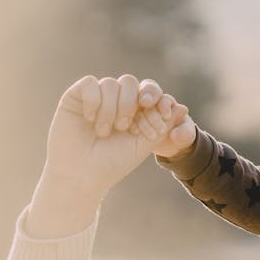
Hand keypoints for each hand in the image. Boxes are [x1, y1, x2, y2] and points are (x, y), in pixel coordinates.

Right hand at [27, 74, 186, 237]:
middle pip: (130, 83)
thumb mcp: (143, 146)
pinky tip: (90, 119)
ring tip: (104, 132)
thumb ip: (162, 126)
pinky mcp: (75, 97)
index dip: (154, 103)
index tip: (156, 121)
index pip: (147, 93)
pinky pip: (90, 83)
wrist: (81, 176)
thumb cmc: (112, 165)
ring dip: (111, 108)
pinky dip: (93, 100)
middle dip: (131, 103)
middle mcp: (114, 102)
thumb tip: (184, 108)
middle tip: (124, 127)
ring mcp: (95, 98)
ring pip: (111, 83)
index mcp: (132, 112)